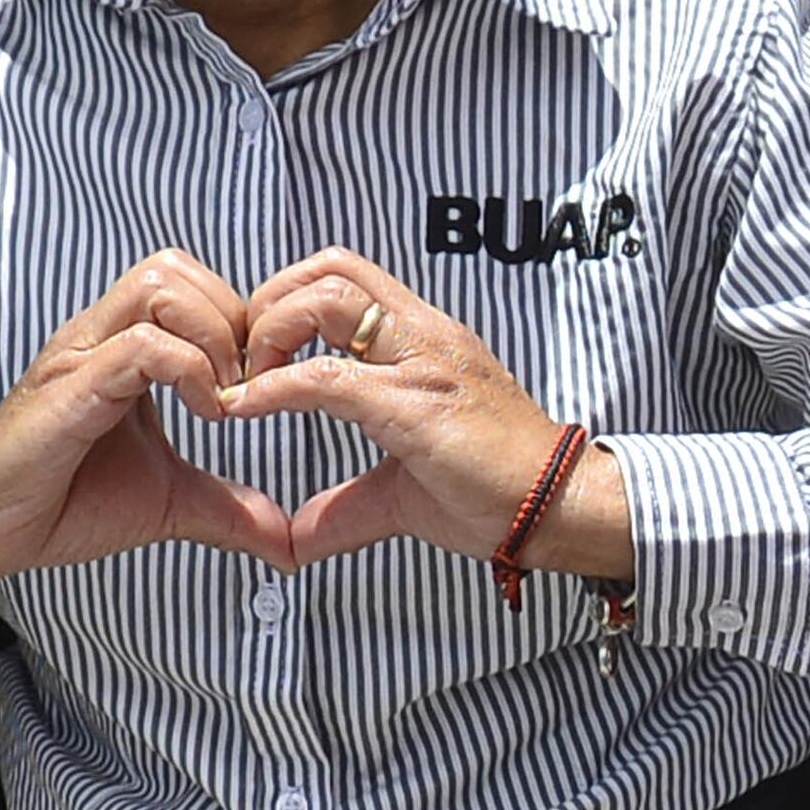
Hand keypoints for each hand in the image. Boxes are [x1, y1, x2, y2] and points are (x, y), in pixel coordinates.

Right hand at [0, 252, 290, 593]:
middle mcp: (99, 335)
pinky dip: (189, 369)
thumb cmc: (63, 503)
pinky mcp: (69, 387)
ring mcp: (81, 354)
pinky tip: (205, 413)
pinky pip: (140, 344)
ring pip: (159, 283)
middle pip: (176, 267)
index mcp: (123, 347)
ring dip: (212, 333)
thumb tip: (286, 543)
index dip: (239, 324)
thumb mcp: (168, 502)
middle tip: (247, 384)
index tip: (259, 387)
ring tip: (223, 396)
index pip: (190, 284)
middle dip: (230, 318)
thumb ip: (227, 508)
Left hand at [214, 251, 623, 574]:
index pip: (343, 278)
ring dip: (270, 332)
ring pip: (327, 297)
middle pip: (329, 268)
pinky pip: (328, 377)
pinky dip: (274, 388)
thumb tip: (294, 541)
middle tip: (247, 362)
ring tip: (250, 382)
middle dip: (270, 302)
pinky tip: (247, 409)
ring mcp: (423, 362)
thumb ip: (344, 507)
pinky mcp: (417, 404)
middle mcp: (423, 334)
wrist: (562, 507)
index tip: (258, 361)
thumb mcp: (401, 491)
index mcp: (423, 339)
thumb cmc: (495, 491)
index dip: (286, 304)